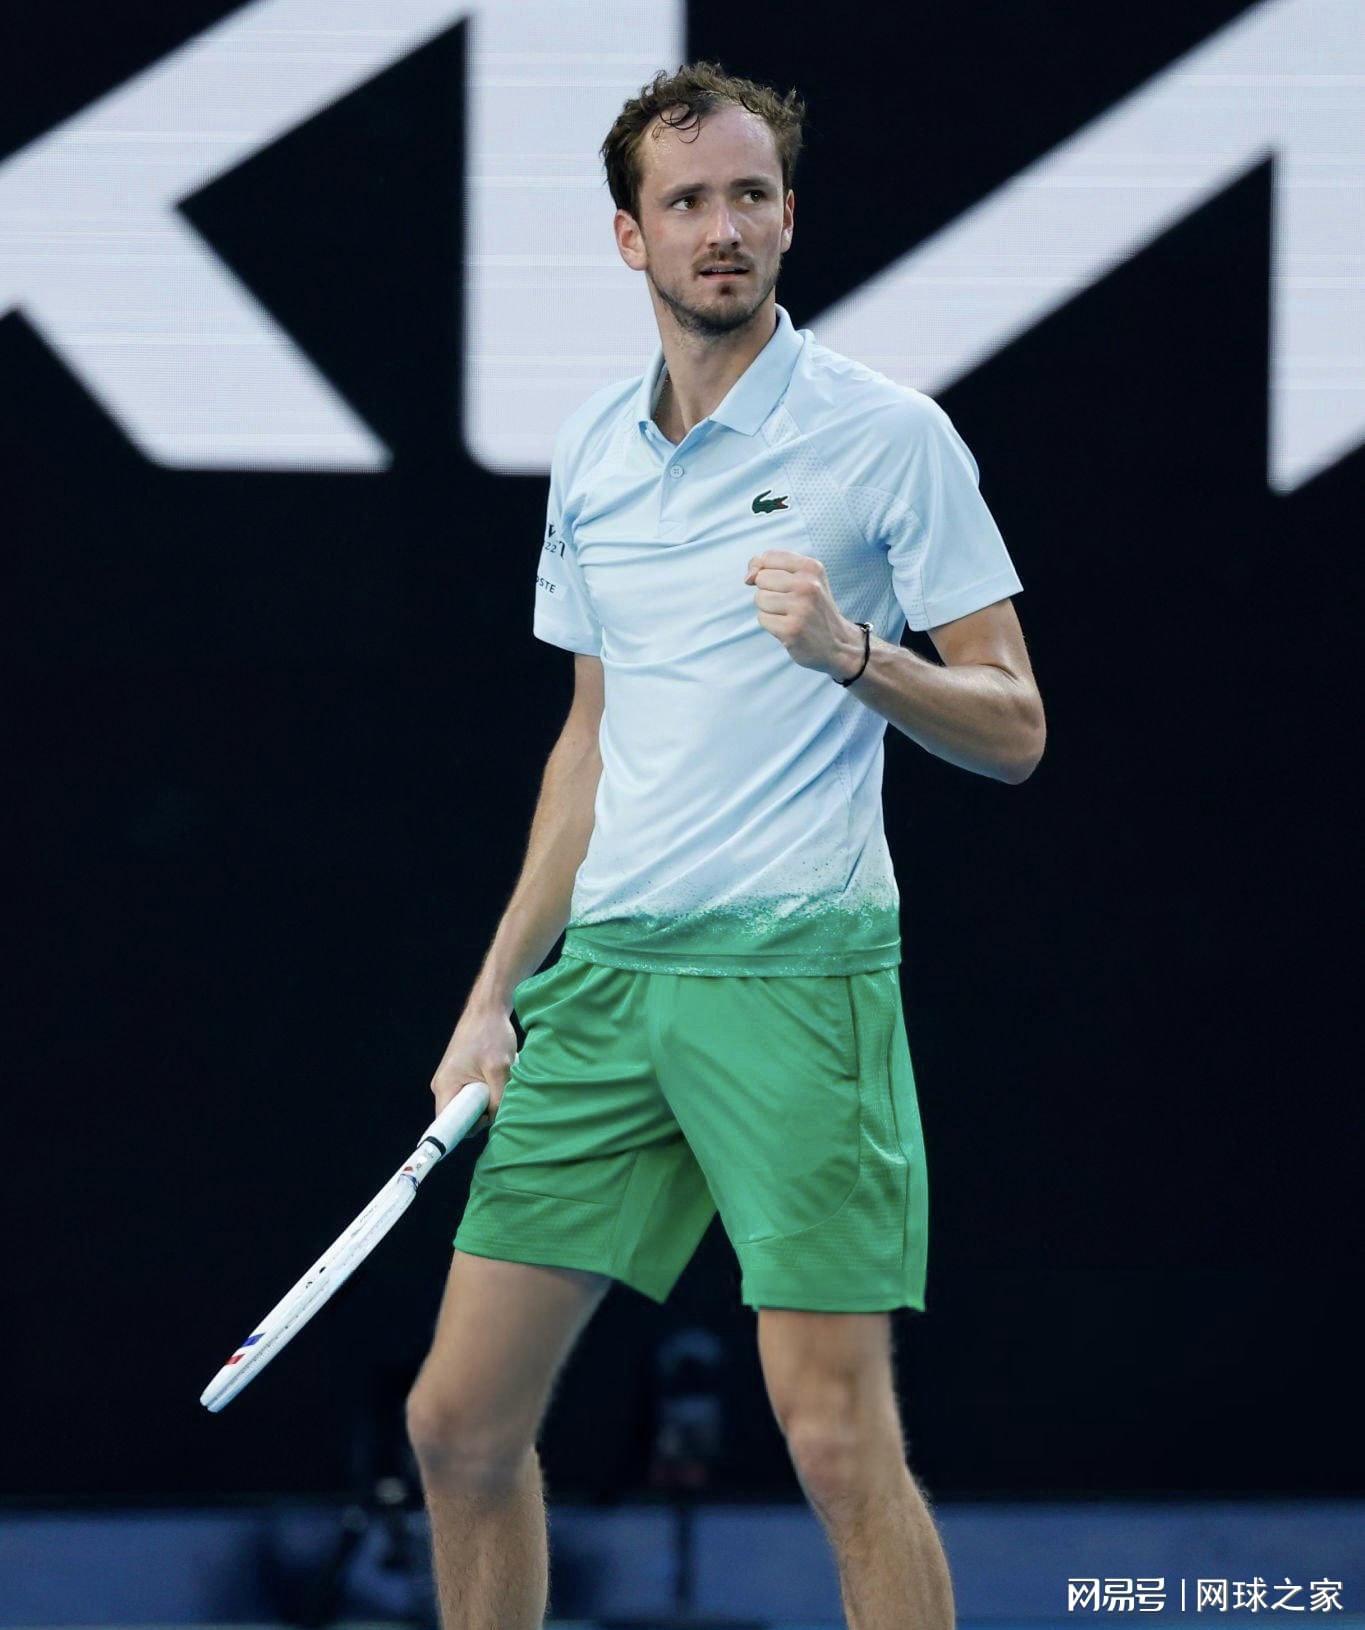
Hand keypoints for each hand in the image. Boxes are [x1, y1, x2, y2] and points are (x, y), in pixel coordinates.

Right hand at [430, 999, 517, 1129]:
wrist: (488, 1008)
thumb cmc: (490, 1034)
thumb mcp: (499, 1069)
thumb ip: (498, 1099)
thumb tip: (497, 1119)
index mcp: (444, 1086)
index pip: (446, 1124)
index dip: (460, 1134)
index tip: (479, 1133)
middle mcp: (444, 1086)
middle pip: (460, 1116)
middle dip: (481, 1115)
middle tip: (498, 1100)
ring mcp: (453, 1080)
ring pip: (470, 1105)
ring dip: (487, 1100)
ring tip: (499, 1083)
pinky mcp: (462, 1075)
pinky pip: (473, 1093)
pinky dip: (488, 1090)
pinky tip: (498, 1077)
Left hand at [744, 550, 863, 679]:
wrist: (837, 643)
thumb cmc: (813, 607)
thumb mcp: (803, 578)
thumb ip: (771, 567)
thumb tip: (748, 577)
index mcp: (811, 568)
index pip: (768, 557)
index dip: (765, 570)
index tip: (779, 583)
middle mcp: (808, 585)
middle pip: (761, 579)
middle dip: (768, 592)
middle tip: (789, 603)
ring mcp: (801, 608)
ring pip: (760, 599)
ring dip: (769, 609)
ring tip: (789, 615)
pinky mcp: (791, 629)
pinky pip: (762, 618)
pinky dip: (771, 624)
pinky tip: (788, 627)